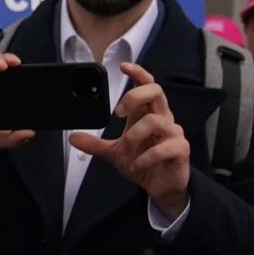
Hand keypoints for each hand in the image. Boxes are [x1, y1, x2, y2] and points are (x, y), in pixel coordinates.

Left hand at [69, 63, 189, 216]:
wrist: (160, 188)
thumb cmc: (143, 163)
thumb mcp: (114, 152)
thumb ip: (95, 144)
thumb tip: (73, 137)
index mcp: (147, 115)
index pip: (147, 86)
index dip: (138, 73)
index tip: (123, 66)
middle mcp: (162, 119)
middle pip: (156, 92)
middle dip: (134, 97)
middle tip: (118, 112)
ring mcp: (173, 134)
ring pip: (156, 120)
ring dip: (136, 134)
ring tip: (128, 149)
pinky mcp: (180, 150)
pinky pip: (164, 147)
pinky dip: (146, 157)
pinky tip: (137, 165)